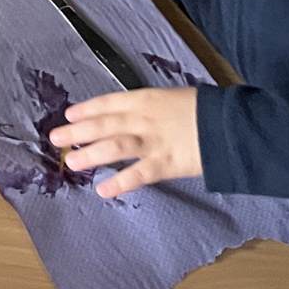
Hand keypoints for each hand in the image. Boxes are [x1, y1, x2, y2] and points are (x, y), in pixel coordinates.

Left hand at [51, 87, 201, 198]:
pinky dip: (119, 182)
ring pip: (114, 147)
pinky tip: (102, 190)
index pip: (109, 103)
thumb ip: (152, 108)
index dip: (87, 109)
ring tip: (71, 161)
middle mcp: (144, 119)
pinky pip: (138, 174)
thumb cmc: (206, 109)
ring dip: (91, 154)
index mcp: (147, 99)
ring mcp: (154, 142)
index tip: (69, 114)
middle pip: (105, 124)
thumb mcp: (174, 98)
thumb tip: (133, 115)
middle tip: (57, 138)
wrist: (232, 124)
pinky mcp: (167, 164)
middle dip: (78, 131)